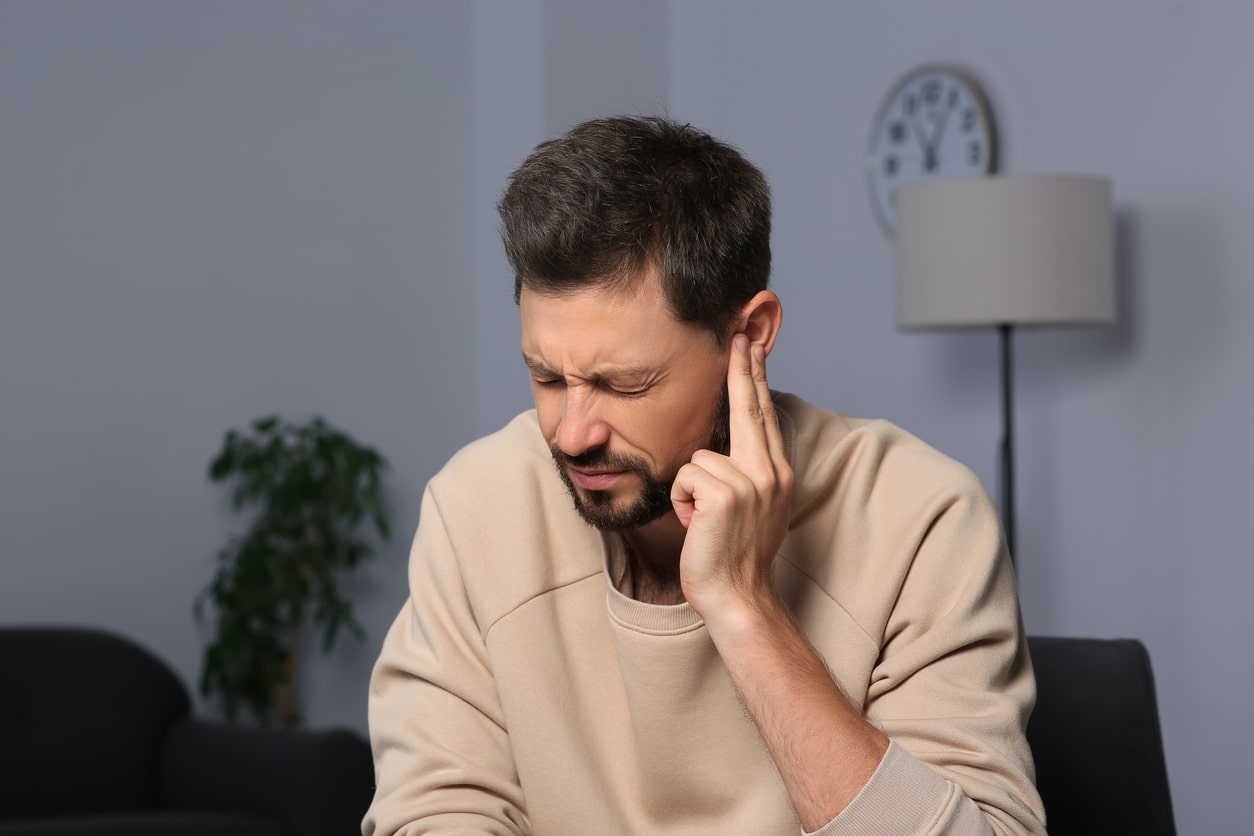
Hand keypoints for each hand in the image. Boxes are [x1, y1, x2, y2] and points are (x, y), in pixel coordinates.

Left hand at [672, 333, 793, 617]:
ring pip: (699, 458)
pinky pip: (686, 476)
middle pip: (748, 408)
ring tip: (703, 521)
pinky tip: (697, 525)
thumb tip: (725, 449)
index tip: (750, 349)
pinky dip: (683, 502)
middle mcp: (771, 473)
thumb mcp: (750, 509)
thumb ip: (745, 475)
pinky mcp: (724, 493)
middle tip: (738, 335)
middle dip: (741, 370)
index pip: (764, 416)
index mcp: (778, 475)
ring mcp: (751, 482)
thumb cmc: (733, 557)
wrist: (738, 595)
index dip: (755, 380)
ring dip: (690, 490)